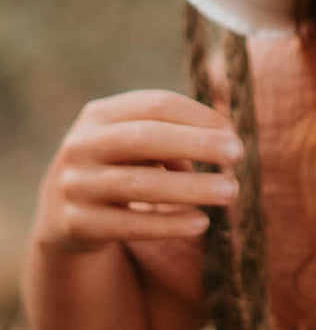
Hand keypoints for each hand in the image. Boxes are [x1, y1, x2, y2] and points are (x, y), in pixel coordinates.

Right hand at [32, 90, 242, 253]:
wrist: (62, 216)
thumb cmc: (121, 166)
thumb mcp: (138, 143)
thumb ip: (173, 136)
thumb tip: (224, 140)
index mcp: (100, 114)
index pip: (155, 104)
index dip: (197, 115)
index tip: (233, 131)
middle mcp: (81, 145)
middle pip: (145, 138)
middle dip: (196, 144)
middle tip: (238, 154)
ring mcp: (73, 185)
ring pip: (139, 184)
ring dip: (192, 188)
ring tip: (231, 191)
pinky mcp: (74, 224)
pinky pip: (128, 225)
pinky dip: (168, 224)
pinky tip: (201, 223)